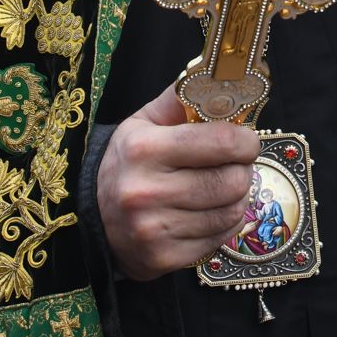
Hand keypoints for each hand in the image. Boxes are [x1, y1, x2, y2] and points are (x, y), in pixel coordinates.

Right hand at [96, 86, 260, 279]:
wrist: (90, 217)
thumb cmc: (126, 163)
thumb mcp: (142, 123)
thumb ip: (179, 99)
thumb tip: (218, 78)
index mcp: (143, 149)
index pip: (220, 142)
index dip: (245, 140)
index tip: (246, 141)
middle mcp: (146, 191)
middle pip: (231, 181)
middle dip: (242, 170)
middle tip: (234, 166)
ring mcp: (154, 229)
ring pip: (231, 212)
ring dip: (237, 198)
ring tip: (222, 188)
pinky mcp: (162, 258)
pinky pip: (219, 238)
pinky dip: (224, 224)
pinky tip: (209, 213)